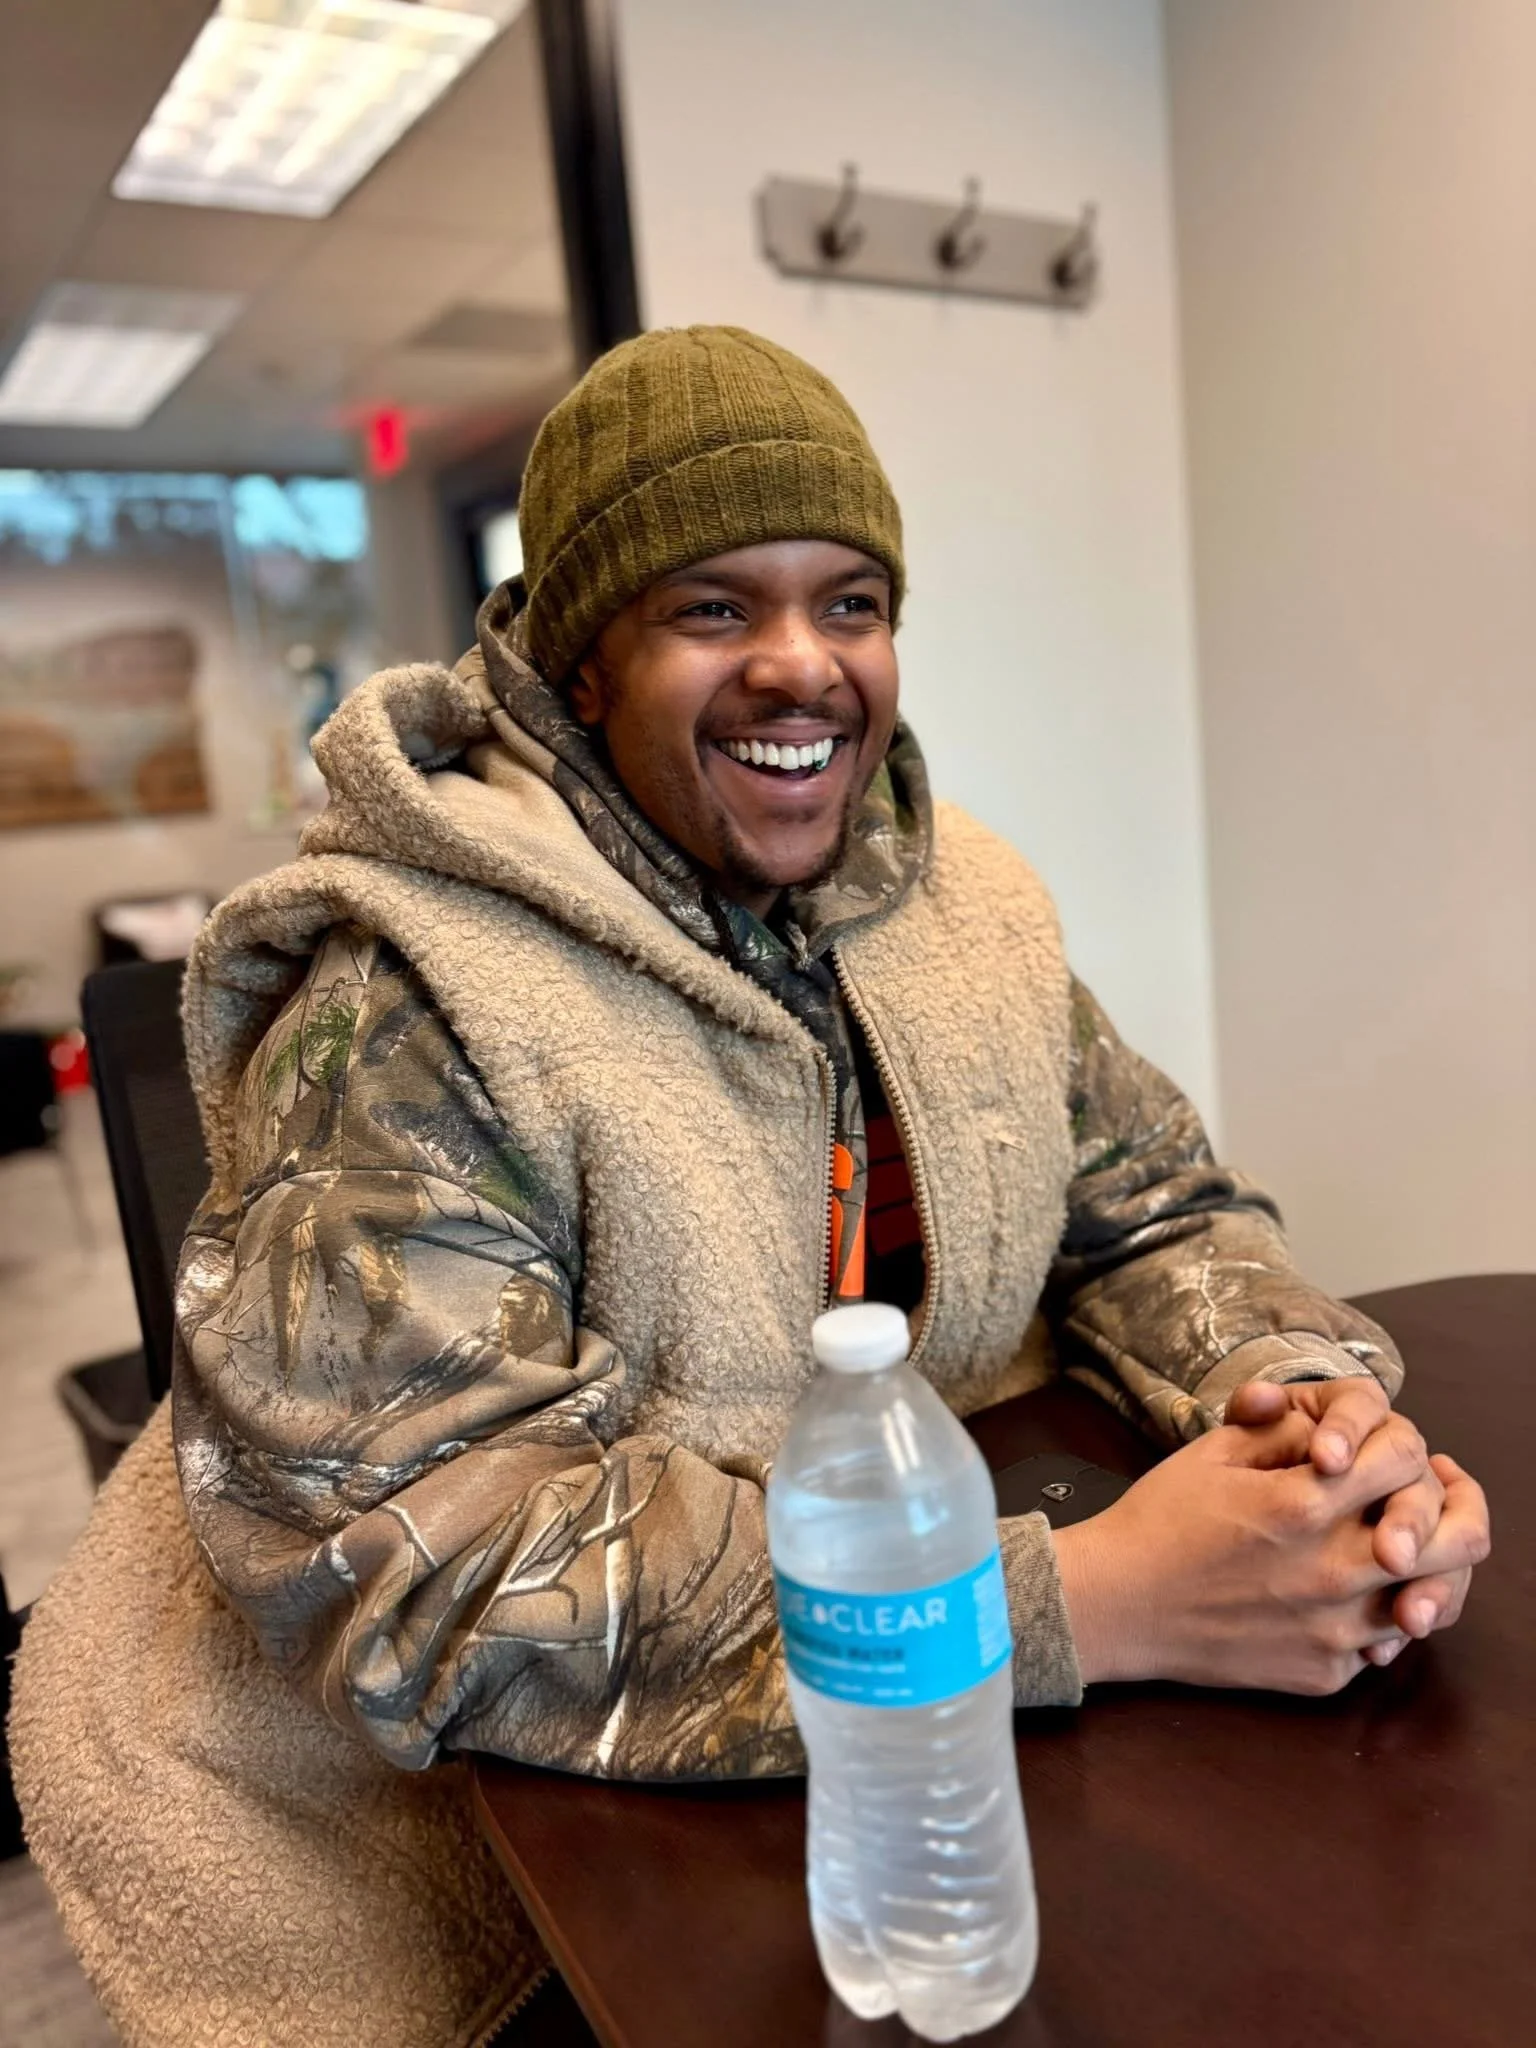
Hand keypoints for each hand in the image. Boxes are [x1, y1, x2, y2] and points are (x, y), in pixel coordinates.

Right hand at [1052, 1409, 1488, 1694]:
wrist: (1117, 1603)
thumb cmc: (1159, 1519)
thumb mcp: (1215, 1451)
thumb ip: (1286, 1427)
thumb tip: (1336, 1422)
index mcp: (1304, 1506)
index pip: (1406, 1460)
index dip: (1401, 1443)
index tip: (1381, 1449)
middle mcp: (1331, 1572)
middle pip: (1454, 1541)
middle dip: (1453, 1507)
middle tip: (1434, 1494)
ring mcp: (1333, 1631)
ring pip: (1434, 1599)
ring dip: (1425, 1567)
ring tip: (1400, 1546)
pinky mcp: (1324, 1673)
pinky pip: (1384, 1642)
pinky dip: (1379, 1615)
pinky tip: (1350, 1594)